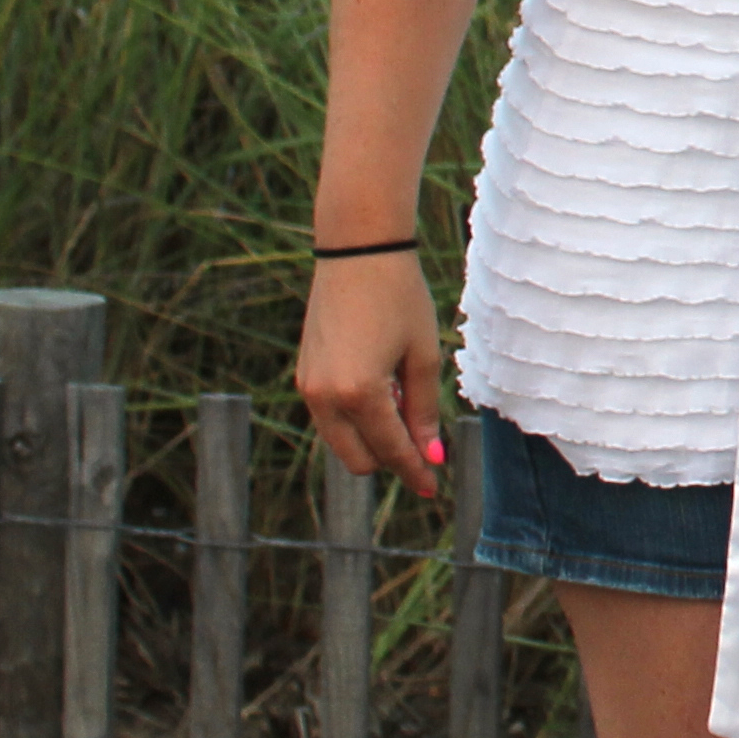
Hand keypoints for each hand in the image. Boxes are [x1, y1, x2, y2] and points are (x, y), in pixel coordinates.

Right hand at [293, 251, 451, 500]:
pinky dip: (356, 419)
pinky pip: (330, 417)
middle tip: (426, 445)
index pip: (391, 450)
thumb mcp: (423, 354)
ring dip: (373, 438)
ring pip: (341, 441)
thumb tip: (430, 454)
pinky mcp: (303, 375)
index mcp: (359, 394)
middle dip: (392, 459)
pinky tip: (384, 393)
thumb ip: (424, 409)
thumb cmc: (400, 297)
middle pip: (359, 459)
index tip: (435, 486)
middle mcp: (325, 398)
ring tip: (406, 406)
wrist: (357, 251)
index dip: (416, 470)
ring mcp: (308, 388)